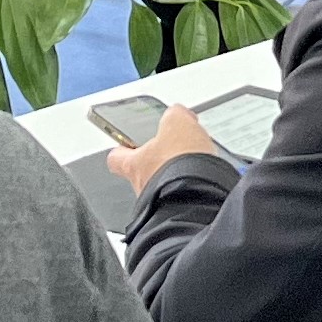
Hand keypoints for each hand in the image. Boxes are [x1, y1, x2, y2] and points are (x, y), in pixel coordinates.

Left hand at [105, 102, 222, 195]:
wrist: (202, 197)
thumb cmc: (180, 166)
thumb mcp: (177, 123)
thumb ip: (174, 114)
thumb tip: (178, 113)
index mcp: (133, 165)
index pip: (116, 158)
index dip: (122, 147)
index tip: (127, 141)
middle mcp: (142, 186)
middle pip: (142, 169)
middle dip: (157, 158)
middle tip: (171, 146)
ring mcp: (161, 200)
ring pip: (163, 182)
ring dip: (176, 172)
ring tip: (194, 160)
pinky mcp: (182, 208)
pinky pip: (183, 193)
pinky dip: (191, 184)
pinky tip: (204, 174)